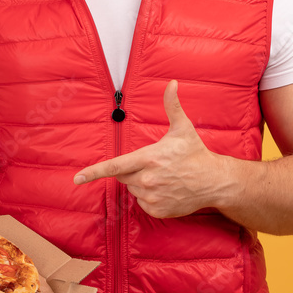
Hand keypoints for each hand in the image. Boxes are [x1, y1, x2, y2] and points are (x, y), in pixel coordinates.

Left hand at [73, 80, 221, 218]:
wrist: (214, 181)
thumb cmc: (195, 153)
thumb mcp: (183, 128)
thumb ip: (172, 105)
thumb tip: (172, 82)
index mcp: (148, 158)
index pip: (115, 166)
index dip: (94, 172)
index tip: (77, 178)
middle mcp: (147, 179)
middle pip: (123, 176)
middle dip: (132, 169)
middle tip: (153, 164)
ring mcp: (152, 196)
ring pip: (133, 189)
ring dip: (141, 183)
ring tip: (163, 176)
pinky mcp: (158, 210)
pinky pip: (142, 203)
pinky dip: (149, 197)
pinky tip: (165, 189)